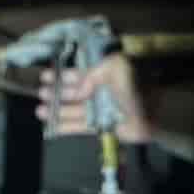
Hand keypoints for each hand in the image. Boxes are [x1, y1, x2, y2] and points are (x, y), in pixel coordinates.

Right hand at [36, 56, 152, 143]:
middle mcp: (101, 91)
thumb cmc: (135, 88)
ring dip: (56, 109)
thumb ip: (93, 73)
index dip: (63, 75)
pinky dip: (64, 126)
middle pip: (73, 92)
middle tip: (40, 93)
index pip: (80, 73)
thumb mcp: (116, 67)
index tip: (45, 76)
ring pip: (73, 109)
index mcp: (105, 75)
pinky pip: (79, 127)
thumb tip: (79, 91)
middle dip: (56, 92)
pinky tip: (51, 126)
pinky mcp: (101, 126)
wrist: (153, 114)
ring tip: (40, 109)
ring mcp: (100, 110)